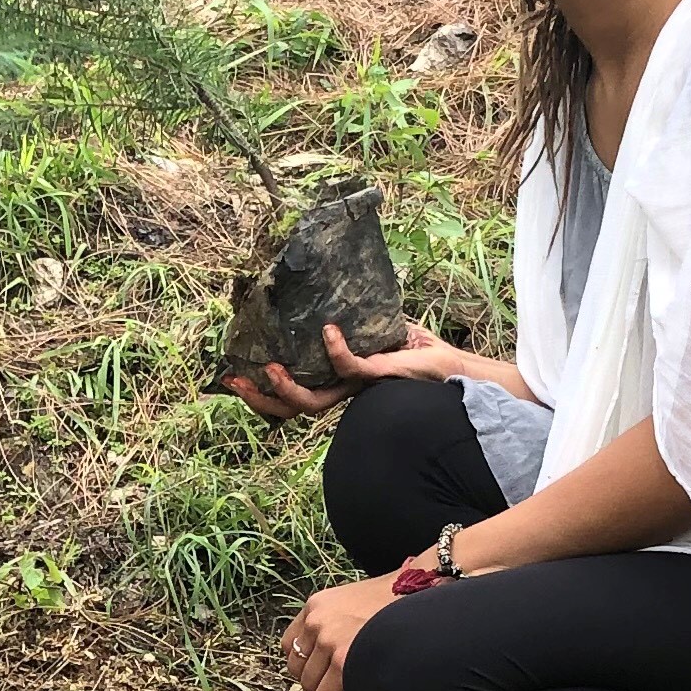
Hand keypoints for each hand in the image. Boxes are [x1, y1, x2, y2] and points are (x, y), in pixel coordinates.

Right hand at [225, 321, 506, 422]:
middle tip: (235, 379)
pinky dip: (336, 351)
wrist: (455, 369)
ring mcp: (361, 389)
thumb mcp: (376, 328)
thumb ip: (352, 319)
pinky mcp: (380, 378)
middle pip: (293, 408)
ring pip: (313, 401)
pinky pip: (350, 369)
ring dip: (287, 388)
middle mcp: (345, 393)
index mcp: (339, 385)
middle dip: (260, 397)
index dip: (262, 393)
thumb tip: (326, 283)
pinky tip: (327, 330)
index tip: (234, 376)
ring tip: (269, 367)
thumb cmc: (419, 350)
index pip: (293, 396)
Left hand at [281, 572, 410, 690]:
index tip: (315, 675)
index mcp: (317, 605)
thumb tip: (327, 660)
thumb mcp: (354, 603)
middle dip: (314, 683)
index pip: (290, 644)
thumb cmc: (398, 603)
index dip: (303, 664)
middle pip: (297, 668)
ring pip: (310, 686)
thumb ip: (335, 624)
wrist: (425, 595)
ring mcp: (329, 641)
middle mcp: (317, 621)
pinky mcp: (345, 662)